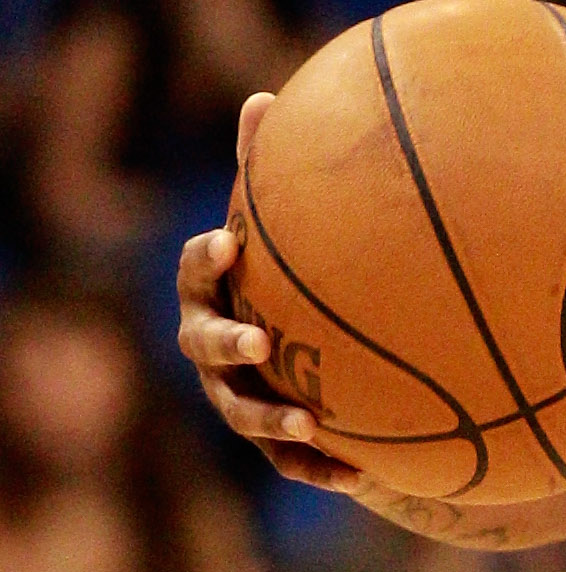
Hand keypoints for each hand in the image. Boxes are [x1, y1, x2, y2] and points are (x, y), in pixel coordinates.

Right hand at [174, 94, 364, 495]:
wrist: (309, 354)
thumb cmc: (291, 275)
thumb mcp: (284, 228)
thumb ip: (270, 175)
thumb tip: (266, 95)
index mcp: (214, 290)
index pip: (197, 270)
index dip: (206, 259)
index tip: (227, 244)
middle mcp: (214, 346)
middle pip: (205, 347)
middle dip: (228, 344)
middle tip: (260, 340)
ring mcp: (237, 396)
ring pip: (242, 413)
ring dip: (272, 418)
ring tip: (309, 421)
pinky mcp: (272, 443)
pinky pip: (291, 462)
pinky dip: (322, 469)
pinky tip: (363, 475)